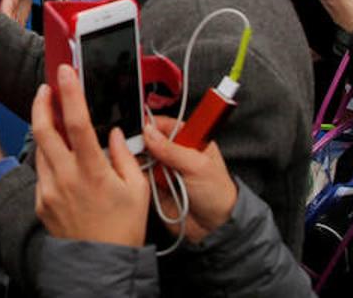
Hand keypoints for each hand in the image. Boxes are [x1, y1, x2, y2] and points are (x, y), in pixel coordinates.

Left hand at [32, 66, 149, 245]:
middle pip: (44, 129)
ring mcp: (49, 189)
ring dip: (46, 130)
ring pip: (41, 148)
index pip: (77, 122)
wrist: (100, 264)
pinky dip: (49, 158)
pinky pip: (41, 170)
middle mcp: (65, 177)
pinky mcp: (41, 201)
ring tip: (57, 121)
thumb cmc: (123, 228)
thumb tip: (113, 133)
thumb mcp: (137, 190)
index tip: (65, 72)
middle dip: (42, 103)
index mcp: (92, 171)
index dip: (70, 93)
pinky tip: (63, 160)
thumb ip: (125, 156)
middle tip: (47, 89)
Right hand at [142, 118, 237, 242]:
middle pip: (149, 140)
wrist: (215, 227)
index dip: (151, 126)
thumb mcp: (197, 166)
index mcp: (189, 141)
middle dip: (140, 144)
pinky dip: (135, 175)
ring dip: (137, 161)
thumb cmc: (218, 194)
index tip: (140, 130)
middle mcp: (175, 153)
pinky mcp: (155, 185)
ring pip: (141, 158)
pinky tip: (134, 176)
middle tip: (135, 149)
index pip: (165, 125)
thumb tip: (149, 132)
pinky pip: (139, 176)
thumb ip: (172, 149)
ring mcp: (164, 169)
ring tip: (134, 164)